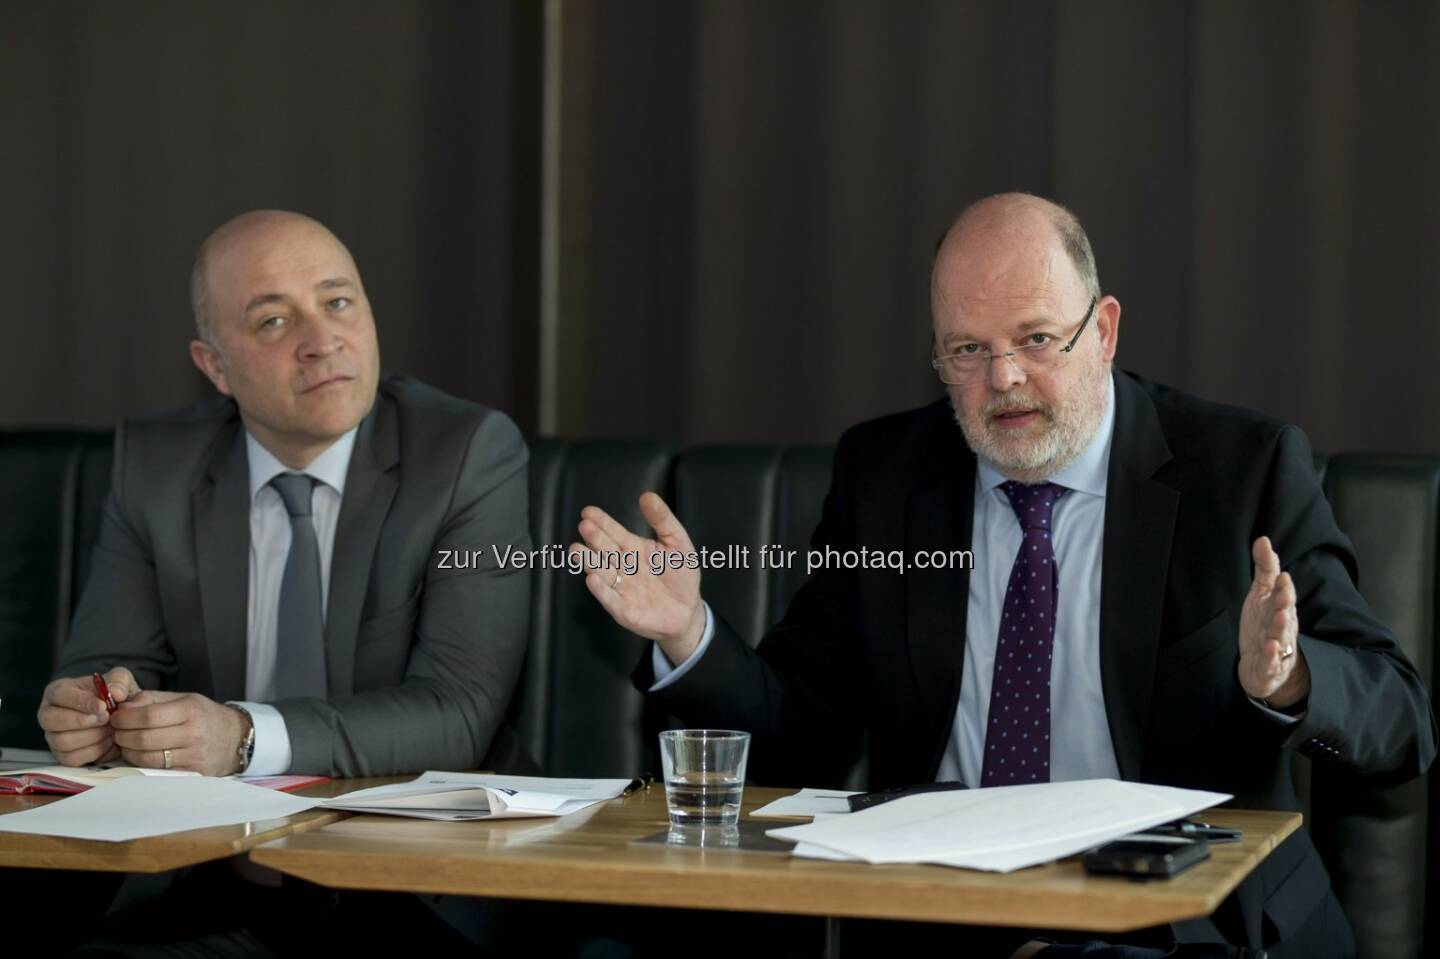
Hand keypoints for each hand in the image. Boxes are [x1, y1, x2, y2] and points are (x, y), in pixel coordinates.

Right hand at [38, 667, 139, 766]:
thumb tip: (115, 693)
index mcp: (58, 691)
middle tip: (106, 718)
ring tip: (110, 729)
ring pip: (61, 741)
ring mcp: (53, 736)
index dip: (80, 701)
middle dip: (82, 721)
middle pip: (51, 720)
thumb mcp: (120, 680)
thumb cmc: (113, 695)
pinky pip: (71, 758)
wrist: (120, 716)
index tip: (102, 706)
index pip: (59, 695)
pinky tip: (107, 741)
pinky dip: (93, 751)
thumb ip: (119, 681)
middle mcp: (49, 714)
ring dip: (91, 736)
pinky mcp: (62, 755)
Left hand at [109, 690, 247, 776]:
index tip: (116, 717)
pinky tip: (140, 755)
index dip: (125, 718)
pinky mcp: (191, 774)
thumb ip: (151, 699)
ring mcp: (193, 757)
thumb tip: (122, 707)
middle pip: (145, 739)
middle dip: (122, 735)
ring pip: (147, 759)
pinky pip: (157, 771)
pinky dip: (142, 764)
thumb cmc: (204, 716)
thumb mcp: (183, 699)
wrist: (234, 738)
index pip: (149, 716)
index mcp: (191, 710)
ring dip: (128, 752)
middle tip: (117, 732)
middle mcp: (194, 734)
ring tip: (126, 744)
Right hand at [570, 492, 707, 664]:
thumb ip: (662, 519)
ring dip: (589, 562)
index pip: (614, 532)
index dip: (602, 522)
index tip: (588, 511)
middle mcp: (623, 567)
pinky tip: (592, 579)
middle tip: (585, 526)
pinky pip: (611, 600)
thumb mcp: (678, 542)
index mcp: (633, 548)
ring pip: (602, 573)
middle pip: (605, 551)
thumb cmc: (681, 574)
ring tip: (577, 550)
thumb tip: (647, 495)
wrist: (688, 610)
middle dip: (595, 539)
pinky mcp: (625, 611)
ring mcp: (622, 589)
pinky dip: (602, 591)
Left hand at [1237, 536, 1309, 707]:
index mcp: (1281, 608)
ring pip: (1281, 636)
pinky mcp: (1269, 665)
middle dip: (1285, 603)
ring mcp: (1278, 646)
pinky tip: (1269, 647)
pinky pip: (1271, 660)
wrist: (1263, 665)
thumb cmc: (1264, 624)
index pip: (1284, 595)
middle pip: (1285, 613)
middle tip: (1283, 592)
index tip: (1281, 575)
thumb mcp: (1261, 594)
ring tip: (1280, 616)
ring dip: (1281, 627)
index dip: (1283, 586)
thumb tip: (1263, 539)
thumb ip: (1264, 569)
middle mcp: (1282, 626)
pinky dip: (1271, 654)